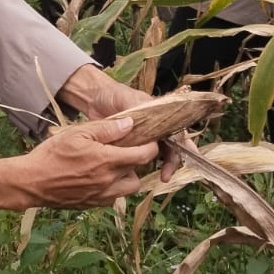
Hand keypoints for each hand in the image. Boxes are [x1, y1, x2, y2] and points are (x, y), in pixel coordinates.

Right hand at [0, 116, 157, 209]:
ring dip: (126, 177)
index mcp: (107, 161)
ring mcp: (102, 196)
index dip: (150, 146)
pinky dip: (113, 188)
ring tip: (113, 166)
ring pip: (128, 189)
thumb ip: (106, 129)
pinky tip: (100, 178)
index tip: (146, 139)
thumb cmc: (52, 154)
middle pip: (139, 174)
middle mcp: (109, 182)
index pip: (144, 155)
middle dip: (137, 162)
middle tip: (125, 151)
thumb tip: (130, 123)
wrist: (31, 182)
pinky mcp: (93, 204)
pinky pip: (113, 198)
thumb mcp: (77, 133)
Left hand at [56, 64, 182, 180]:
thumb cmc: (113, 94)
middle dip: (174, 160)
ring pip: (162, 152)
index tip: (174, 156)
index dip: (179, 143)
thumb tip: (141, 122)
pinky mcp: (133, 145)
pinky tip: (142, 175)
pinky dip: (146, 165)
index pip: (175, 129)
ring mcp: (146, 136)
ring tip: (164, 178)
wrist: (95, 99)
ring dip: (165, 165)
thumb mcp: (124, 97)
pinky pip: (144, 157)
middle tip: (168, 175)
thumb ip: (134, 107)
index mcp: (159, 114)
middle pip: (173, 144)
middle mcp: (156, 126)